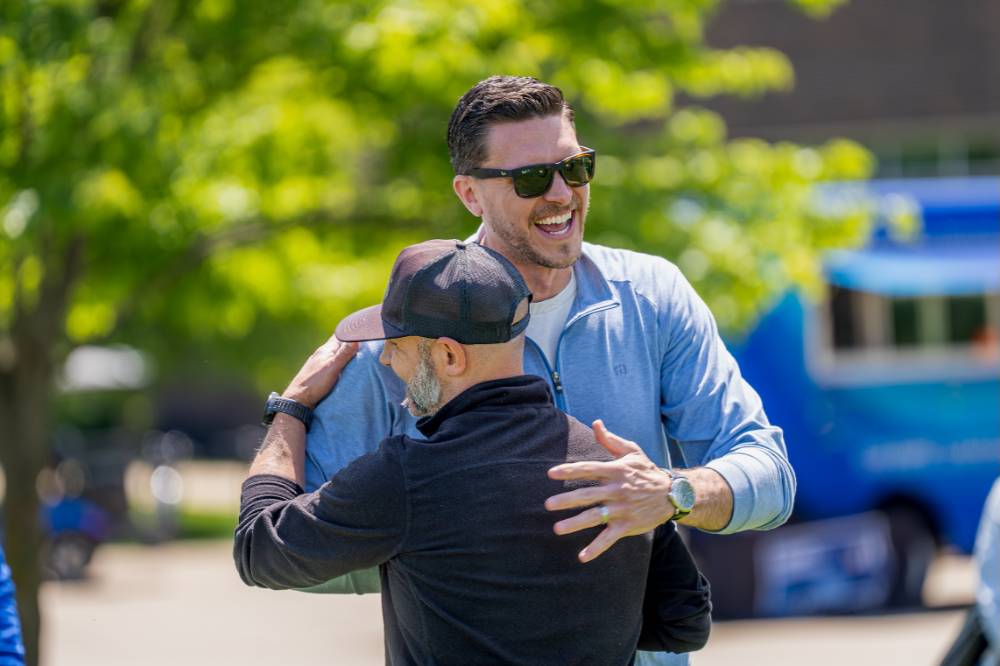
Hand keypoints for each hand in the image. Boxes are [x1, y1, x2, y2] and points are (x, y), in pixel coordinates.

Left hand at [282, 334, 358, 408]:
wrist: (297, 400)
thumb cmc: (315, 383)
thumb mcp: (332, 368)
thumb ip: (344, 354)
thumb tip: (356, 338)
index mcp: (326, 350)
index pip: (340, 335)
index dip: (351, 330)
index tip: (363, 328)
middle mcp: (322, 354)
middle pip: (338, 344)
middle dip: (350, 342)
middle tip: (364, 341)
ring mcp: (319, 364)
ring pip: (335, 354)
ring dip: (345, 353)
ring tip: (357, 355)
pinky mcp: (319, 374)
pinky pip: (332, 364)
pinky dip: (340, 364)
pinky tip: (344, 369)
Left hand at [545, 420, 674, 562]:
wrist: (673, 494)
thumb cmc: (646, 471)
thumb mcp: (631, 451)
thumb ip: (610, 439)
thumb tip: (595, 423)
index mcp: (616, 471)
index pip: (588, 469)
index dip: (569, 471)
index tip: (550, 473)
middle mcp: (617, 490)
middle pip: (588, 495)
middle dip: (567, 500)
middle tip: (548, 504)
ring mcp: (622, 509)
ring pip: (595, 517)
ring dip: (576, 524)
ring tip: (557, 529)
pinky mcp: (627, 525)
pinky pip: (609, 538)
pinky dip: (596, 548)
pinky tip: (582, 557)